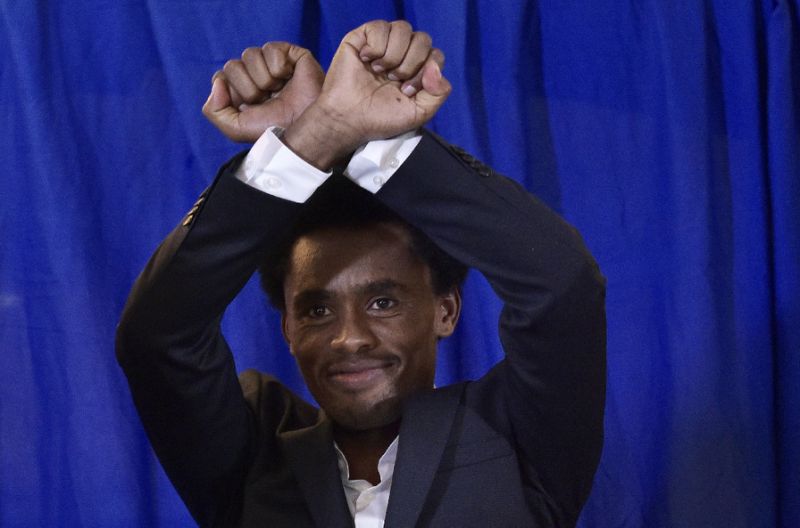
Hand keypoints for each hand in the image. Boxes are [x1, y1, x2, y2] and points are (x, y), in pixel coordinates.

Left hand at [202, 42, 323, 141]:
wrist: (305, 128)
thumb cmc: (275, 130)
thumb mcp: (235, 130)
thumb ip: (213, 111)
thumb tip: (218, 81)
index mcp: (240, 92)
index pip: (220, 77)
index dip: (233, 92)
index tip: (249, 108)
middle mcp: (254, 76)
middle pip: (232, 66)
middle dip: (249, 88)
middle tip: (267, 101)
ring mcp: (271, 64)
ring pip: (249, 55)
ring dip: (264, 79)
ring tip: (279, 91)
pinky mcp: (289, 54)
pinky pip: (270, 49)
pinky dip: (278, 67)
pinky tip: (290, 78)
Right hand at [283, 20, 449, 167]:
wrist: (350, 120)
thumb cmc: (381, 118)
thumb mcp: (420, 113)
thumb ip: (439, 92)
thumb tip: (435, 66)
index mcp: (417, 70)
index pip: (435, 55)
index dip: (425, 71)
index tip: (407, 91)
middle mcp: (403, 53)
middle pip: (423, 39)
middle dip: (410, 64)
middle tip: (393, 82)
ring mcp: (384, 44)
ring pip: (403, 29)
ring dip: (393, 55)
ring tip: (379, 71)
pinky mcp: (363, 37)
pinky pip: (380, 27)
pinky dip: (376, 47)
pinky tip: (366, 61)